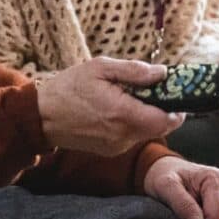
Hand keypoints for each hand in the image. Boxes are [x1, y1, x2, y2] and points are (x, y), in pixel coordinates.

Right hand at [37, 57, 184, 155]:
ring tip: (131, 96)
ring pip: (146, 132)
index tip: (177, 94)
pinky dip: (132, 123)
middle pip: (159, 127)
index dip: (177, 108)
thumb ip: (134, 71)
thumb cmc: (69, 87)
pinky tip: (118, 108)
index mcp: (122, 113)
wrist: (41, 116)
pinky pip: (132, 137)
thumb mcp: (100, 68)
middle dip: (163, 110)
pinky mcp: (110, 151)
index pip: (166, 120)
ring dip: (146, 116)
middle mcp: (122, 135)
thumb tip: (162, 73)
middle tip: (156, 90)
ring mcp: (116, 146)